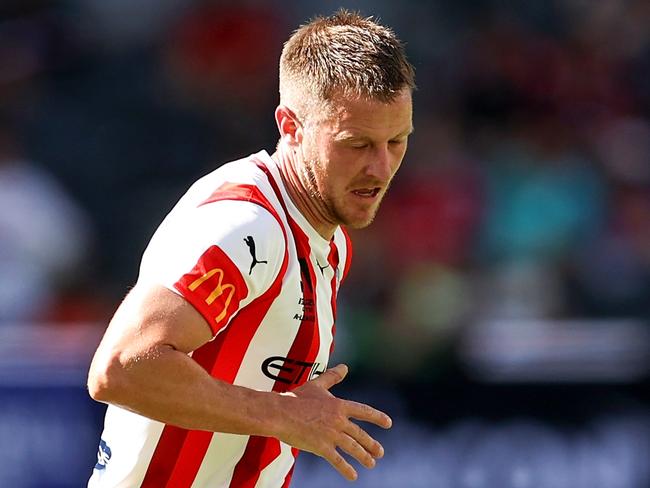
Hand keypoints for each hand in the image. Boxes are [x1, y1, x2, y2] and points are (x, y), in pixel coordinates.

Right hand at [278, 364, 391, 480]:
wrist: (280, 413)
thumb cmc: (296, 398)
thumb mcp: (316, 384)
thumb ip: (332, 377)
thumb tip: (344, 367)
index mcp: (339, 405)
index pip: (363, 411)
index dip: (377, 417)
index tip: (388, 423)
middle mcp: (339, 420)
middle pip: (360, 434)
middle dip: (371, 444)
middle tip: (380, 452)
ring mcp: (331, 435)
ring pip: (353, 448)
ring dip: (363, 456)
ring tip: (371, 463)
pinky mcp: (321, 447)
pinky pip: (338, 461)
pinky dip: (346, 469)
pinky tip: (353, 476)